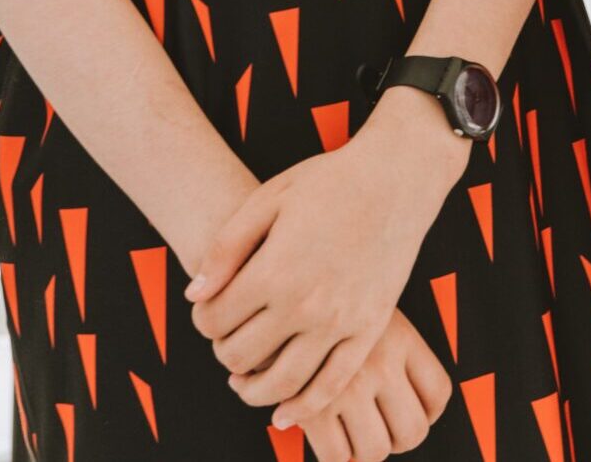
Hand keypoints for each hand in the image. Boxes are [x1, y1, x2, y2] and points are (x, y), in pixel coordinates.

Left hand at [187, 106, 465, 417]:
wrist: (397, 177)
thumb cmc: (330, 181)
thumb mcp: (268, 199)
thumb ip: (226, 248)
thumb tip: (193, 295)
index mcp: (274, 270)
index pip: (214, 320)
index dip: (202, 319)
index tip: (209, 309)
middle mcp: (304, 304)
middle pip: (240, 356)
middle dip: (223, 350)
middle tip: (226, 337)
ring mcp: (340, 322)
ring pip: (281, 383)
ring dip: (251, 389)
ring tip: (243, 379)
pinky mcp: (369, 330)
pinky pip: (331, 385)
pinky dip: (303, 407)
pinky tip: (285, 413)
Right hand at [280, 308, 451, 461]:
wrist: (278, 294)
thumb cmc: (324, 301)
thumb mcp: (370, 305)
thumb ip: (391, 344)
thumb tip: (413, 398)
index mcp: (401, 336)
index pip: (437, 392)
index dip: (427, 413)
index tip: (408, 411)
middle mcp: (381, 361)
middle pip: (412, 431)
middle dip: (396, 439)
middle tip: (376, 427)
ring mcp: (349, 385)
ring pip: (375, 450)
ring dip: (363, 450)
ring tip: (348, 431)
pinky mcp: (313, 406)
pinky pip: (336, 456)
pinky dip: (333, 455)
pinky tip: (324, 434)